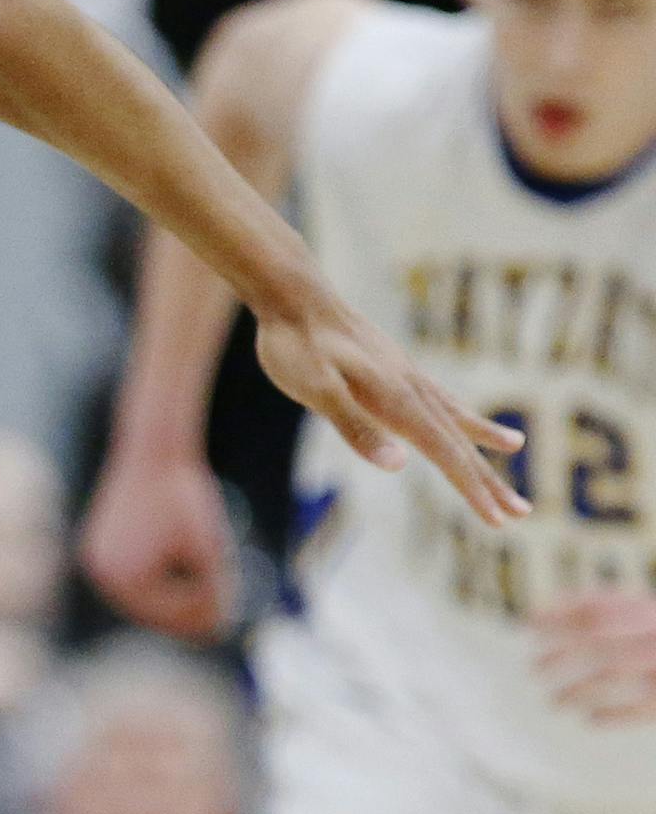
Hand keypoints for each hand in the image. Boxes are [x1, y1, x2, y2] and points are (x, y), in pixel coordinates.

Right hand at [82, 445, 237, 639]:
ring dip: (165, 605)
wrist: (153, 451)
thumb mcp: (208, 547)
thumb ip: (213, 589)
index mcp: (126, 576)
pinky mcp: (94, 548)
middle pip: (150, 610)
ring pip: (137, 597)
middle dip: (183, 618)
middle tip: (214, 627)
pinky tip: (175, 587)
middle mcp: (102, 573)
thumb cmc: (183, 495)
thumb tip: (217, 630)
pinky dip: (150, 585)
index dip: (201, 618)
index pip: (169, 612)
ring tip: (199, 610)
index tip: (227, 623)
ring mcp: (94, 562)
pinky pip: (126, 578)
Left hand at [253, 299, 525, 527]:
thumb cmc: (296, 344)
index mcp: (395, 399)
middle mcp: (409, 386)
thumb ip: (354, 427)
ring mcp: (404, 374)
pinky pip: (437, 396)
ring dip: (481, 444)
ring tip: (516, 449)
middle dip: (486, 481)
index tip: (498, 520)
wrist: (293, 293)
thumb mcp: (315, 389)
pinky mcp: (393, 366)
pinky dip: (459, 412)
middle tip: (519, 514)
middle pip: (457, 442)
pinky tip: (461, 418)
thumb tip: (399, 464)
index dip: (471, 489)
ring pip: (453, 416)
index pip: (444, 453)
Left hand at [532, 591, 655, 723]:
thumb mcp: (643, 613)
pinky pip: (644, 708)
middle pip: (602, 642)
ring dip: (579, 690)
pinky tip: (591, 721)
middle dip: (562, 655)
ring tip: (554, 701)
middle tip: (534, 669)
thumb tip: (539, 612)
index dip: (561, 615)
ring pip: (616, 674)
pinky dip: (616, 715)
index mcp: (649, 613)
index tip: (529, 623)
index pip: (599, 609)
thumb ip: (603, 605)